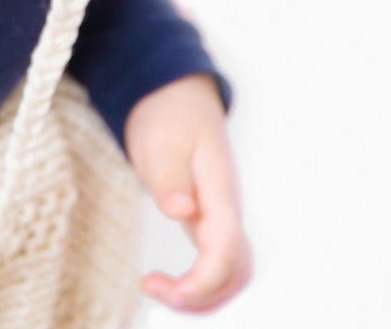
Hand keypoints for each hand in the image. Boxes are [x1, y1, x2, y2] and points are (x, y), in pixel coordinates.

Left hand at [123, 73, 251, 312]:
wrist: (178, 94)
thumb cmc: (170, 115)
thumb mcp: (162, 140)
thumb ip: (171, 177)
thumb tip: (182, 211)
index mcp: (219, 192)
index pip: (225, 252)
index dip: (200, 282)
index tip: (162, 287)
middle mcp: (226, 210)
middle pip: (236, 272)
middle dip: (202, 297)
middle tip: (155, 288)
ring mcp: (219, 216)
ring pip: (231, 272)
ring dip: (202, 294)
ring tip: (159, 288)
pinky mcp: (208, 219)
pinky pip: (217, 263)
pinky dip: (199, 283)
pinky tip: (170, 282)